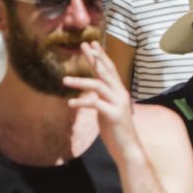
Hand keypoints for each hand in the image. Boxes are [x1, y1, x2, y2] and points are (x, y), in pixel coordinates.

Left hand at [64, 41, 140, 165]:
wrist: (127, 148)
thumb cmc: (116, 130)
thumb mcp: (107, 110)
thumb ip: (101, 99)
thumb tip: (91, 93)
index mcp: (119, 92)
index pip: (109, 70)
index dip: (101, 56)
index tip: (91, 44)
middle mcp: (120, 94)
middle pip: (106, 72)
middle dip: (95, 58)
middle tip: (83, 45)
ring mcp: (118, 104)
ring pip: (99, 86)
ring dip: (81, 81)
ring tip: (64, 79)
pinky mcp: (113, 115)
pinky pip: (96, 104)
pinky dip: (82, 102)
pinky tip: (70, 103)